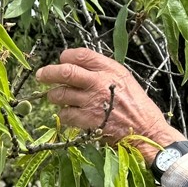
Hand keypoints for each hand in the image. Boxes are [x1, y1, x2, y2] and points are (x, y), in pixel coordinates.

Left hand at [36, 48, 184, 161]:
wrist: (146, 131)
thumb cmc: (137, 106)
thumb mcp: (124, 80)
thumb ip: (102, 71)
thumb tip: (78, 67)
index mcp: (110, 69)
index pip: (80, 55)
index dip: (66, 56)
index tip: (61, 60)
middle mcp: (99, 83)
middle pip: (65, 72)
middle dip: (48, 73)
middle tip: (41, 75)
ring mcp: (92, 102)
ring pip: (60, 94)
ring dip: (54, 96)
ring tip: (55, 98)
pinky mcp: (88, 121)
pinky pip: (65, 115)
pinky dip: (63, 115)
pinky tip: (68, 115)